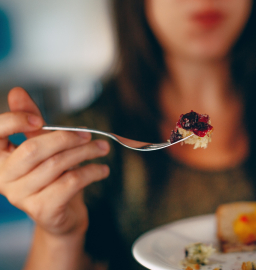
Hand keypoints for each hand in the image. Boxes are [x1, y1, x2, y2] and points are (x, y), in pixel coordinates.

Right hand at [0, 87, 109, 236]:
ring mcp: (21, 196)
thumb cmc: (52, 177)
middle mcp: (4, 178)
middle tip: (89, 133)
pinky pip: (70, 183)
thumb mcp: (43, 147)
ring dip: (86, 152)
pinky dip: (91, 172)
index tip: (39, 120)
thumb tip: (17, 92)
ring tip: (103, 148)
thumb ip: (32, 122)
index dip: (15, 120)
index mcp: (0, 158)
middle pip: (34, 148)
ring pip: (57, 165)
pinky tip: (103, 169)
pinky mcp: (42, 210)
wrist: (62, 214)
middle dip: (66, 137)